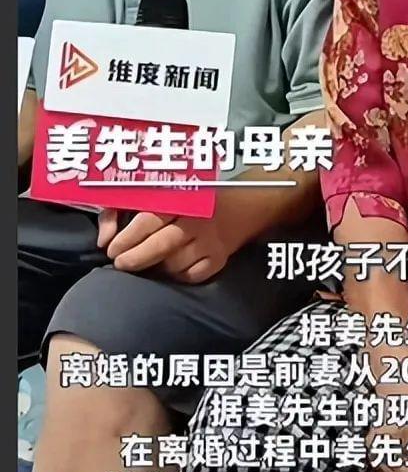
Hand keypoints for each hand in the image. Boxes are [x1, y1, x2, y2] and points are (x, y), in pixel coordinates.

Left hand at [98, 209, 231, 283]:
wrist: (240, 206)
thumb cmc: (185, 199)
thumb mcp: (151, 195)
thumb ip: (119, 210)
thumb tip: (103, 239)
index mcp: (178, 197)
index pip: (147, 220)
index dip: (126, 238)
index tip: (111, 249)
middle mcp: (196, 219)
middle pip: (160, 245)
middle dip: (135, 258)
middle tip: (122, 263)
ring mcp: (210, 240)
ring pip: (174, 264)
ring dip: (157, 267)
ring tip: (148, 261)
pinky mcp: (219, 258)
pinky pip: (191, 276)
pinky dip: (178, 275)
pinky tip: (172, 266)